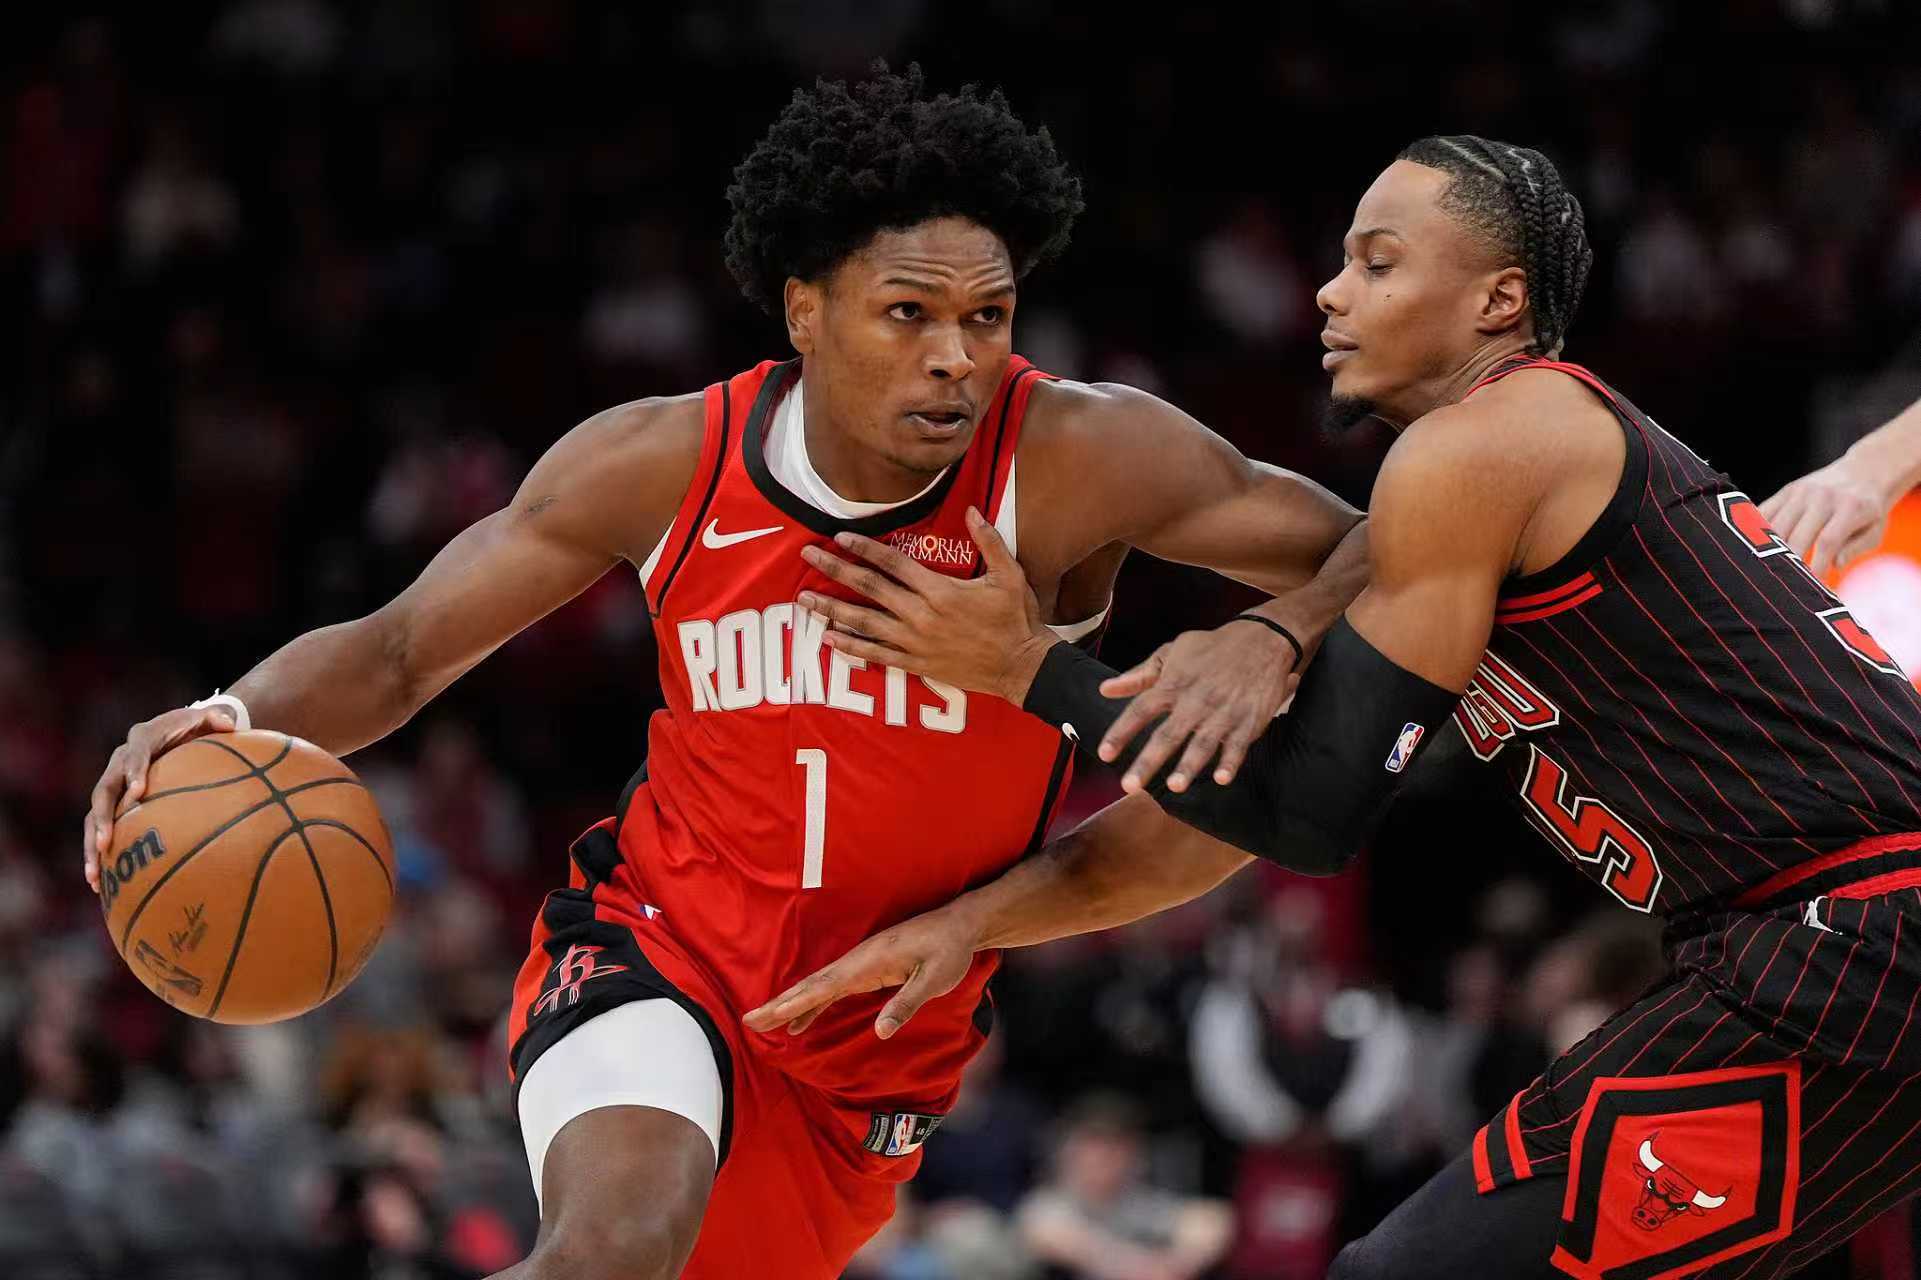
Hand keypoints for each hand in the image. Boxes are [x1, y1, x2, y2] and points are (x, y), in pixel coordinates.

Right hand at [84, 704, 236, 893]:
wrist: (179, 729)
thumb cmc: (198, 726)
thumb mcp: (210, 719)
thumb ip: (218, 719)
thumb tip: (229, 725)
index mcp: (141, 739)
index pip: (134, 755)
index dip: (134, 771)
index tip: (138, 792)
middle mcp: (119, 761)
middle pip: (103, 791)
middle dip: (103, 818)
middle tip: (105, 843)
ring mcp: (114, 782)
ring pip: (95, 815)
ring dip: (92, 844)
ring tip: (94, 876)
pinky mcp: (115, 801)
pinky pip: (102, 827)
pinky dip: (99, 853)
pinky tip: (99, 884)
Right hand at [743, 906, 978, 1039]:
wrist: (958, 925)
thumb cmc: (949, 951)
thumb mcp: (935, 979)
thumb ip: (907, 1003)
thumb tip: (880, 1032)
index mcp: (870, 961)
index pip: (826, 985)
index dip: (797, 1002)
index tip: (771, 1015)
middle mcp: (858, 960)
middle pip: (811, 985)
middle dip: (779, 1004)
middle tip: (749, 1021)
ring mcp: (860, 964)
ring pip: (817, 986)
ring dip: (790, 1004)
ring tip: (763, 1023)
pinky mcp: (867, 969)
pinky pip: (832, 988)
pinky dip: (812, 1004)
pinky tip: (802, 1021)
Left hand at [798, 507, 1057, 702]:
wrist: (1022, 667)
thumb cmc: (1016, 619)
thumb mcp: (1009, 575)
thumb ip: (989, 541)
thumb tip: (972, 510)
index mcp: (939, 591)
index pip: (893, 564)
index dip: (864, 548)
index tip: (839, 537)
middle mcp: (920, 615)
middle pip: (869, 588)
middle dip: (835, 570)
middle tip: (807, 555)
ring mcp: (915, 642)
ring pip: (864, 622)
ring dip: (832, 608)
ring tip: (805, 598)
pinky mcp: (916, 664)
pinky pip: (876, 654)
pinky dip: (851, 647)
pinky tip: (829, 638)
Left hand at [1096, 618, 1300, 793]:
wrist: (1263, 640)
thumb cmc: (1211, 648)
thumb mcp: (1172, 651)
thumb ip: (1139, 675)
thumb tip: (1104, 689)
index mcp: (1173, 684)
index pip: (1140, 710)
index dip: (1121, 732)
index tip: (1104, 753)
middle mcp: (1195, 701)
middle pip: (1167, 735)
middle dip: (1147, 761)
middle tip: (1129, 785)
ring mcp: (1223, 713)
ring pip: (1202, 744)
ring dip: (1189, 766)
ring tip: (1174, 786)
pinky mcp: (1248, 722)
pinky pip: (1238, 746)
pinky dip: (1231, 762)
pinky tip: (1221, 779)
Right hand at [1760, 453, 1897, 576]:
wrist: (1864, 471)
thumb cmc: (1869, 511)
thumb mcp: (1874, 531)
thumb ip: (1855, 549)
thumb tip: (1834, 565)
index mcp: (1851, 507)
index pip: (1827, 541)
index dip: (1815, 566)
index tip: (1810, 587)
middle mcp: (1823, 497)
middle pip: (1796, 536)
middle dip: (1788, 564)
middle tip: (1783, 586)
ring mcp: (1801, 492)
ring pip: (1775, 527)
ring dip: (1769, 552)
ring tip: (1766, 571)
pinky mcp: (1786, 491)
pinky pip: (1764, 513)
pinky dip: (1756, 532)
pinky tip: (1754, 549)